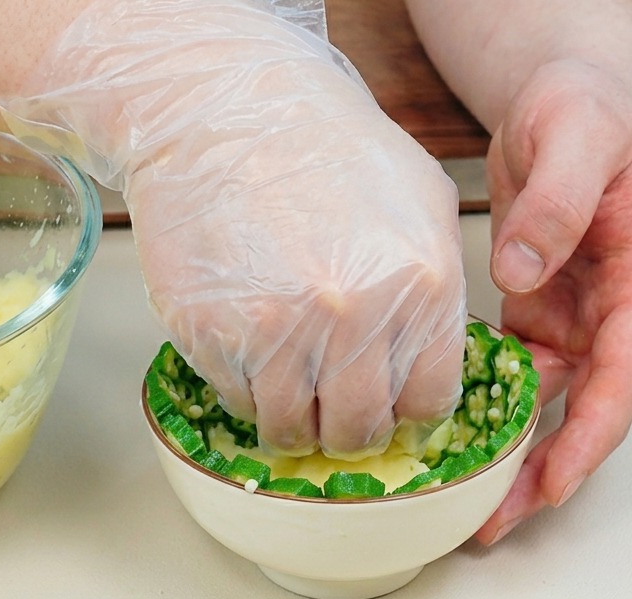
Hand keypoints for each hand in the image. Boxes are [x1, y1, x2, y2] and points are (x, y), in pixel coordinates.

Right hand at [0, 0, 466, 457]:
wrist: (225, 114)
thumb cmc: (323, 149)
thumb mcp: (419, 198)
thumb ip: (439, 287)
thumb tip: (432, 356)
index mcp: (419, 285)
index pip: (427, 402)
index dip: (406, 413)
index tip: (388, 409)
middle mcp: (353, 316)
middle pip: (359, 430)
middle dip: (349, 429)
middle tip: (333, 408)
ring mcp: (277, 329)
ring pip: (293, 431)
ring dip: (295, 422)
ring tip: (290, 390)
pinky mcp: (213, 335)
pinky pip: (239, 403)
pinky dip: (248, 393)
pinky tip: (252, 356)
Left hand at [475, 59, 631, 543]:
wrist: (560, 103)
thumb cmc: (584, 104)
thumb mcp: (577, 135)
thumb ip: (558, 203)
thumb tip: (523, 270)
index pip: (622, 375)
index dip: (590, 436)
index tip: (553, 484)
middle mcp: (610, 310)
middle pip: (584, 407)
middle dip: (542, 469)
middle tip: (491, 521)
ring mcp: (572, 315)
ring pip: (547, 400)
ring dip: (512, 452)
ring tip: (467, 497)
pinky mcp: (536, 309)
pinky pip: (514, 370)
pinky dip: (489, 404)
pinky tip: (454, 432)